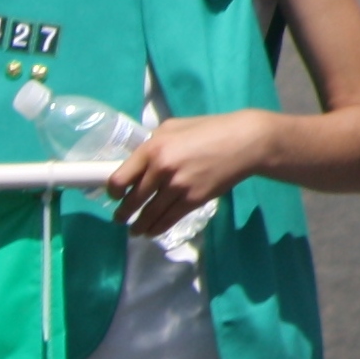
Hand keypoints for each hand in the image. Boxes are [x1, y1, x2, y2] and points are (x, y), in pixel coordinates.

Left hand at [106, 112, 270, 235]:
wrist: (245, 142)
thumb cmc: (209, 129)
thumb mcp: (173, 127)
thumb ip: (152, 143)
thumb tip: (137, 160)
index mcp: (152, 149)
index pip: (120, 178)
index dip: (114, 191)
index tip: (114, 196)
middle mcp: (161, 169)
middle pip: (133, 200)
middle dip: (123, 213)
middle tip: (119, 219)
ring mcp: (178, 187)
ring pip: (150, 213)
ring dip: (139, 225)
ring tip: (134, 230)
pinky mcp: (194, 199)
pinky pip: (169, 219)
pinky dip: (158, 228)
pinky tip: (152, 231)